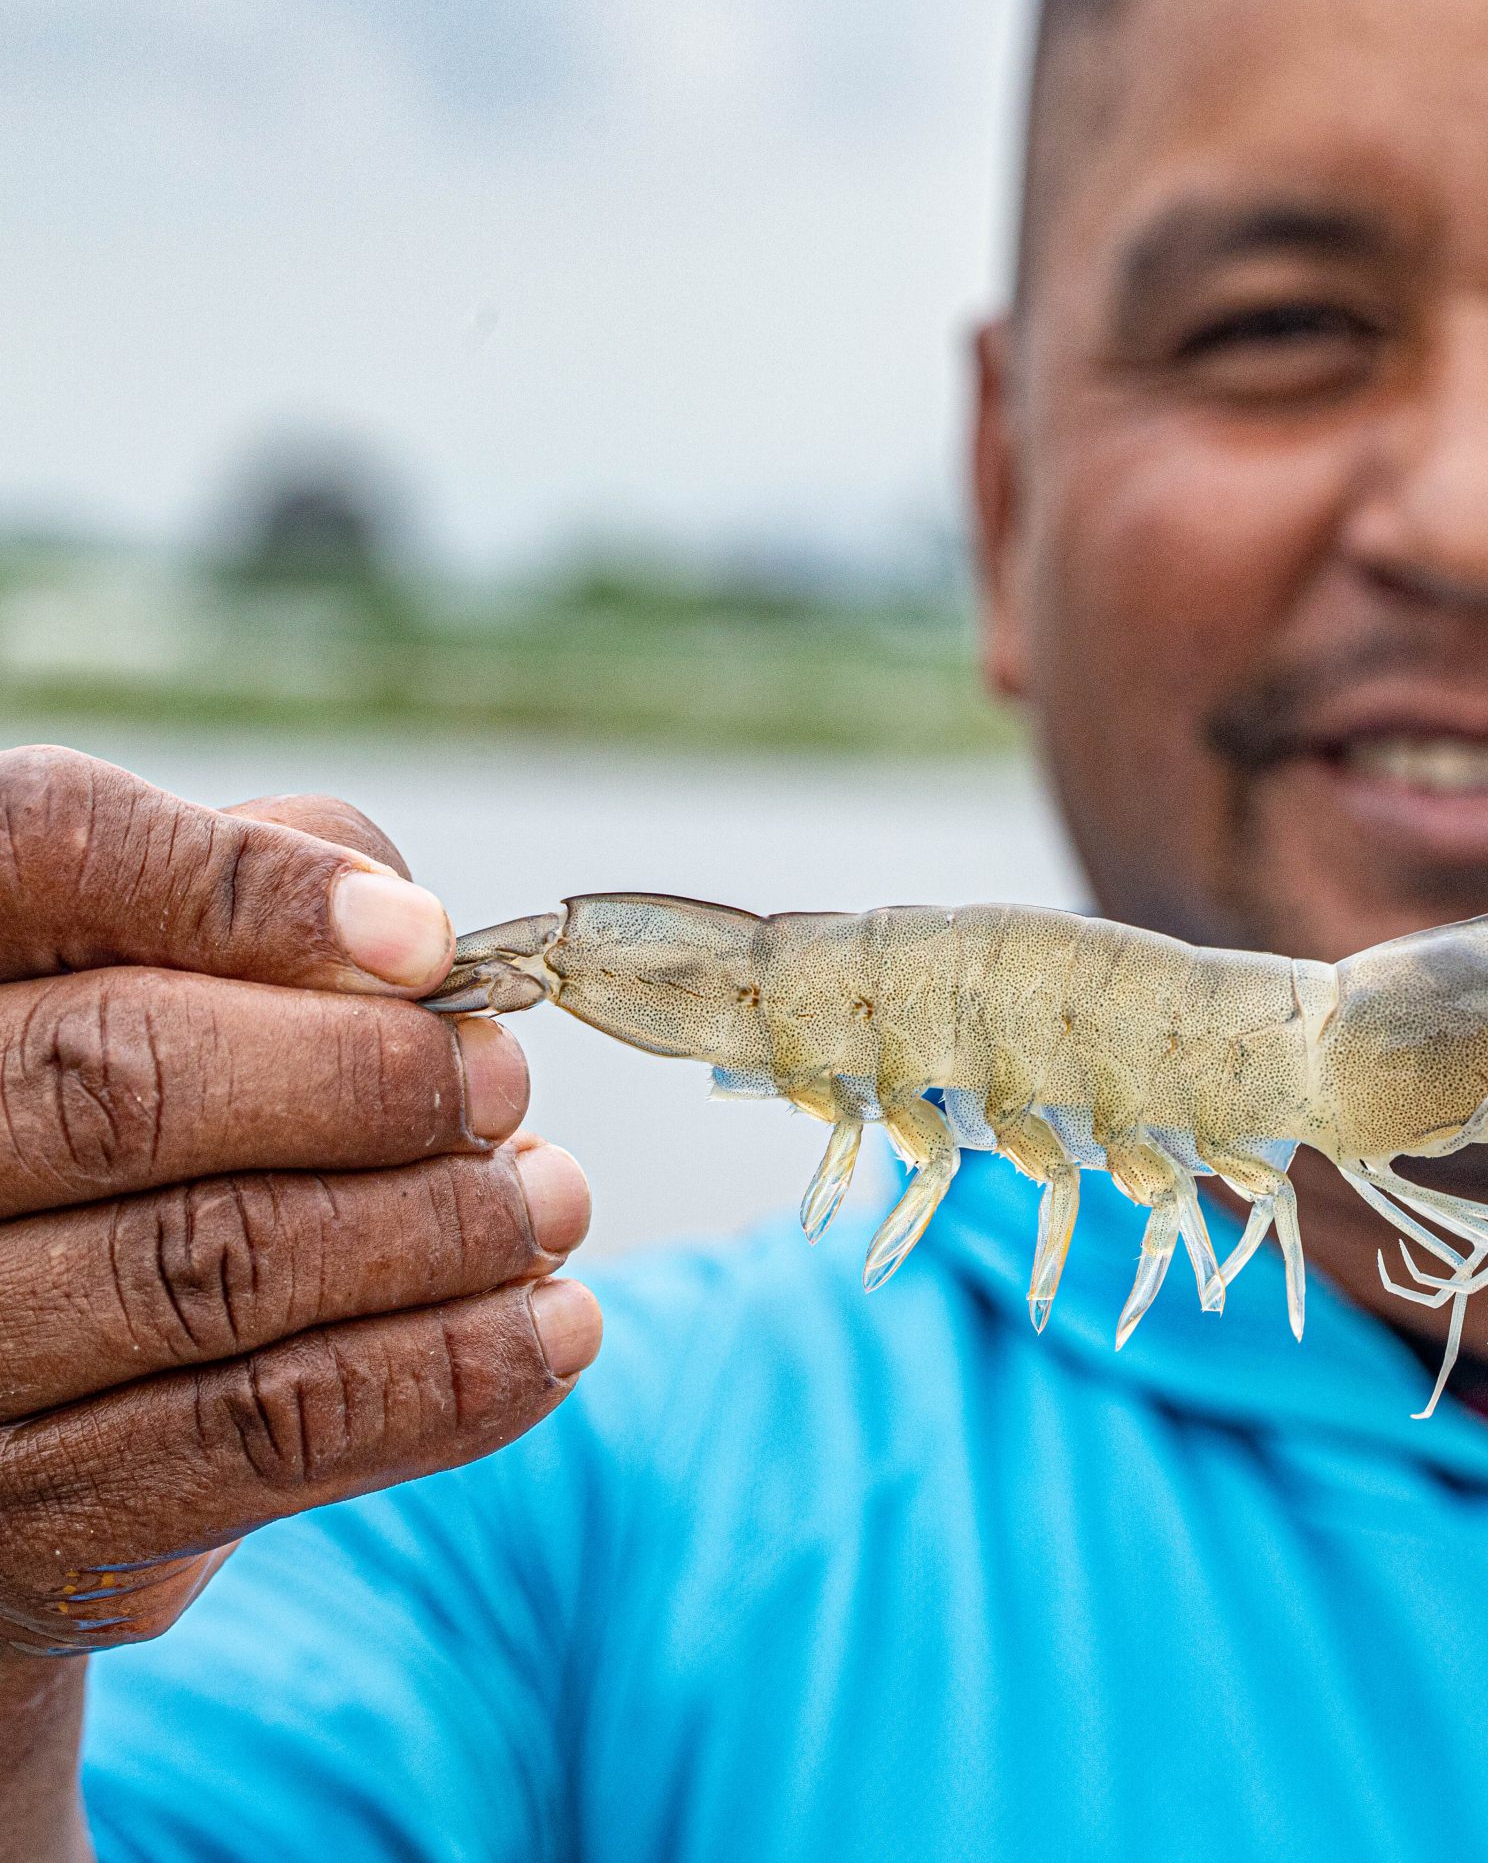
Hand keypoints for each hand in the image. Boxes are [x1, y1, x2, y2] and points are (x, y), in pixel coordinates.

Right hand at [0, 748, 597, 1856]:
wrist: (24, 1418)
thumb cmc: (112, 1145)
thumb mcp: (149, 990)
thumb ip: (243, 918)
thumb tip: (408, 930)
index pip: (42, 851)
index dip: (240, 885)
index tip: (428, 942)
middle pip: (117, 1079)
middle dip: (365, 1078)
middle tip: (503, 1080)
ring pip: (207, 1265)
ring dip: (435, 1230)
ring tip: (551, 1203)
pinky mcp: (25, 1519)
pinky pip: (258, 1434)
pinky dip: (444, 1377)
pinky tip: (550, 1332)